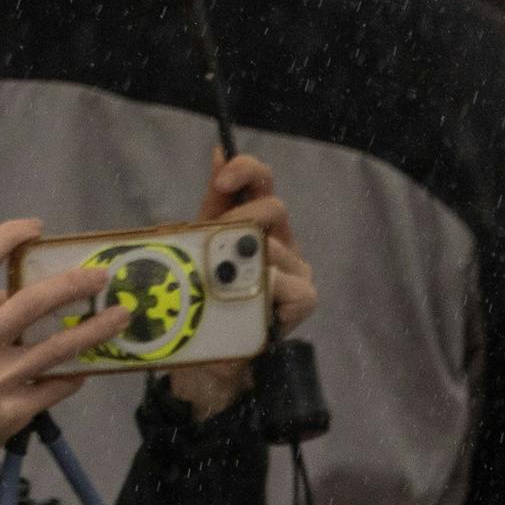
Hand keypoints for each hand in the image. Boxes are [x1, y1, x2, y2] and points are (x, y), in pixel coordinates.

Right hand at [0, 221, 113, 464]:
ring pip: (57, 347)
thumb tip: (18, 291)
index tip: (35, 229)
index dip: (6, 238)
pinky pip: (57, 385)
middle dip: (71, 284)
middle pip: (28, 302)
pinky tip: (89, 365)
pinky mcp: (14, 411)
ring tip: (120, 317)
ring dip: (94, 330)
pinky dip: (76, 372)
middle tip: (101, 276)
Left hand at [165, 152, 314, 423]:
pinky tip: (246, 300)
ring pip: (274, 246)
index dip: (246, 170)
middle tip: (212, 244)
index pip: (263, 181)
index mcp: (259, 223)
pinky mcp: (304, 300)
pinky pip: (286, 284)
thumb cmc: (204, 294)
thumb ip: (213, 204)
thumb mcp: (199, 245)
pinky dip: (262, 288)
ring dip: (241, 261)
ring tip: (219, 284)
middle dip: (237, 219)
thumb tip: (218, 152)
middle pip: (272, 208)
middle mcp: (284, 242)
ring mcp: (298, 271)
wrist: (207, 352)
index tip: (220, 180)